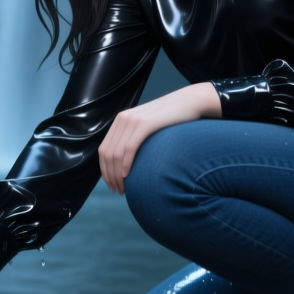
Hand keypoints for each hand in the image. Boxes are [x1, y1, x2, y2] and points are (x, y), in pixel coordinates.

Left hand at [98, 82, 220, 193]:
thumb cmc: (173, 118)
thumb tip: (130, 160)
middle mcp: (123, 119)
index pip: (104, 149)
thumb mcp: (149, 125)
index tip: (111, 184)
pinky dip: (125, 164)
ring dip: (116, 174)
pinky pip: (129, 148)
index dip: (105, 170)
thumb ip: (136, 137)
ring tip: (123, 188)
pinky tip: (127, 175)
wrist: (190, 102)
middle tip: (117, 191)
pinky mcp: (145, 123)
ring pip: (116, 153)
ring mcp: (133, 120)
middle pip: (107, 153)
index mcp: (121, 120)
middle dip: (109, 176)